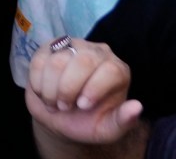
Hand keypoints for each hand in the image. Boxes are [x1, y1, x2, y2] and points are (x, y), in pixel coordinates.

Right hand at [24, 37, 142, 145]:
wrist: (60, 117)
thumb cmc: (87, 122)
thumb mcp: (107, 129)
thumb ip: (123, 121)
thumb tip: (136, 107)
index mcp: (117, 70)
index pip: (110, 70)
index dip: (94, 89)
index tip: (84, 106)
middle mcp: (97, 53)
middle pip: (83, 61)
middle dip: (69, 90)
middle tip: (65, 107)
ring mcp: (72, 46)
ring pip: (58, 61)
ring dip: (51, 90)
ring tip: (55, 102)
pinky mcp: (49, 47)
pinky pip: (39, 61)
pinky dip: (38, 83)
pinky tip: (44, 91)